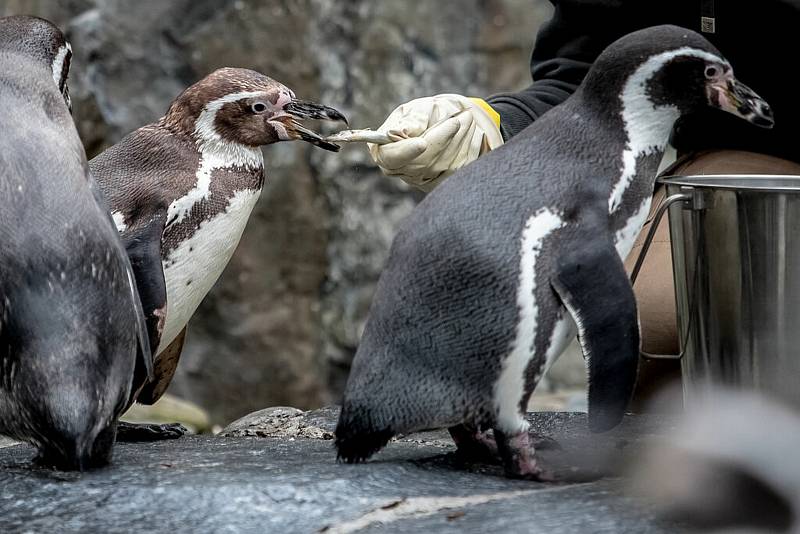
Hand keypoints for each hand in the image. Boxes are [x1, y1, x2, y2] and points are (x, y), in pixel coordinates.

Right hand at [369, 94, 503, 191]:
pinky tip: (469, 133)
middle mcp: (402, 170)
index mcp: (386, 151)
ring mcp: (423, 180)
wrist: (450, 122)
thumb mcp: (418, 110)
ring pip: (444, 165)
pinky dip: (468, 148)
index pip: (390, 158)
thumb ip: (411, 120)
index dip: (405, 152)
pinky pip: (459, 169)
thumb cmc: (429, 114)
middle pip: (422, 162)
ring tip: (466, 118)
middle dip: (443, 138)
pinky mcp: (444, 183)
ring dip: (460, 139)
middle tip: (460, 117)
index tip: (422, 143)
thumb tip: (398, 132)